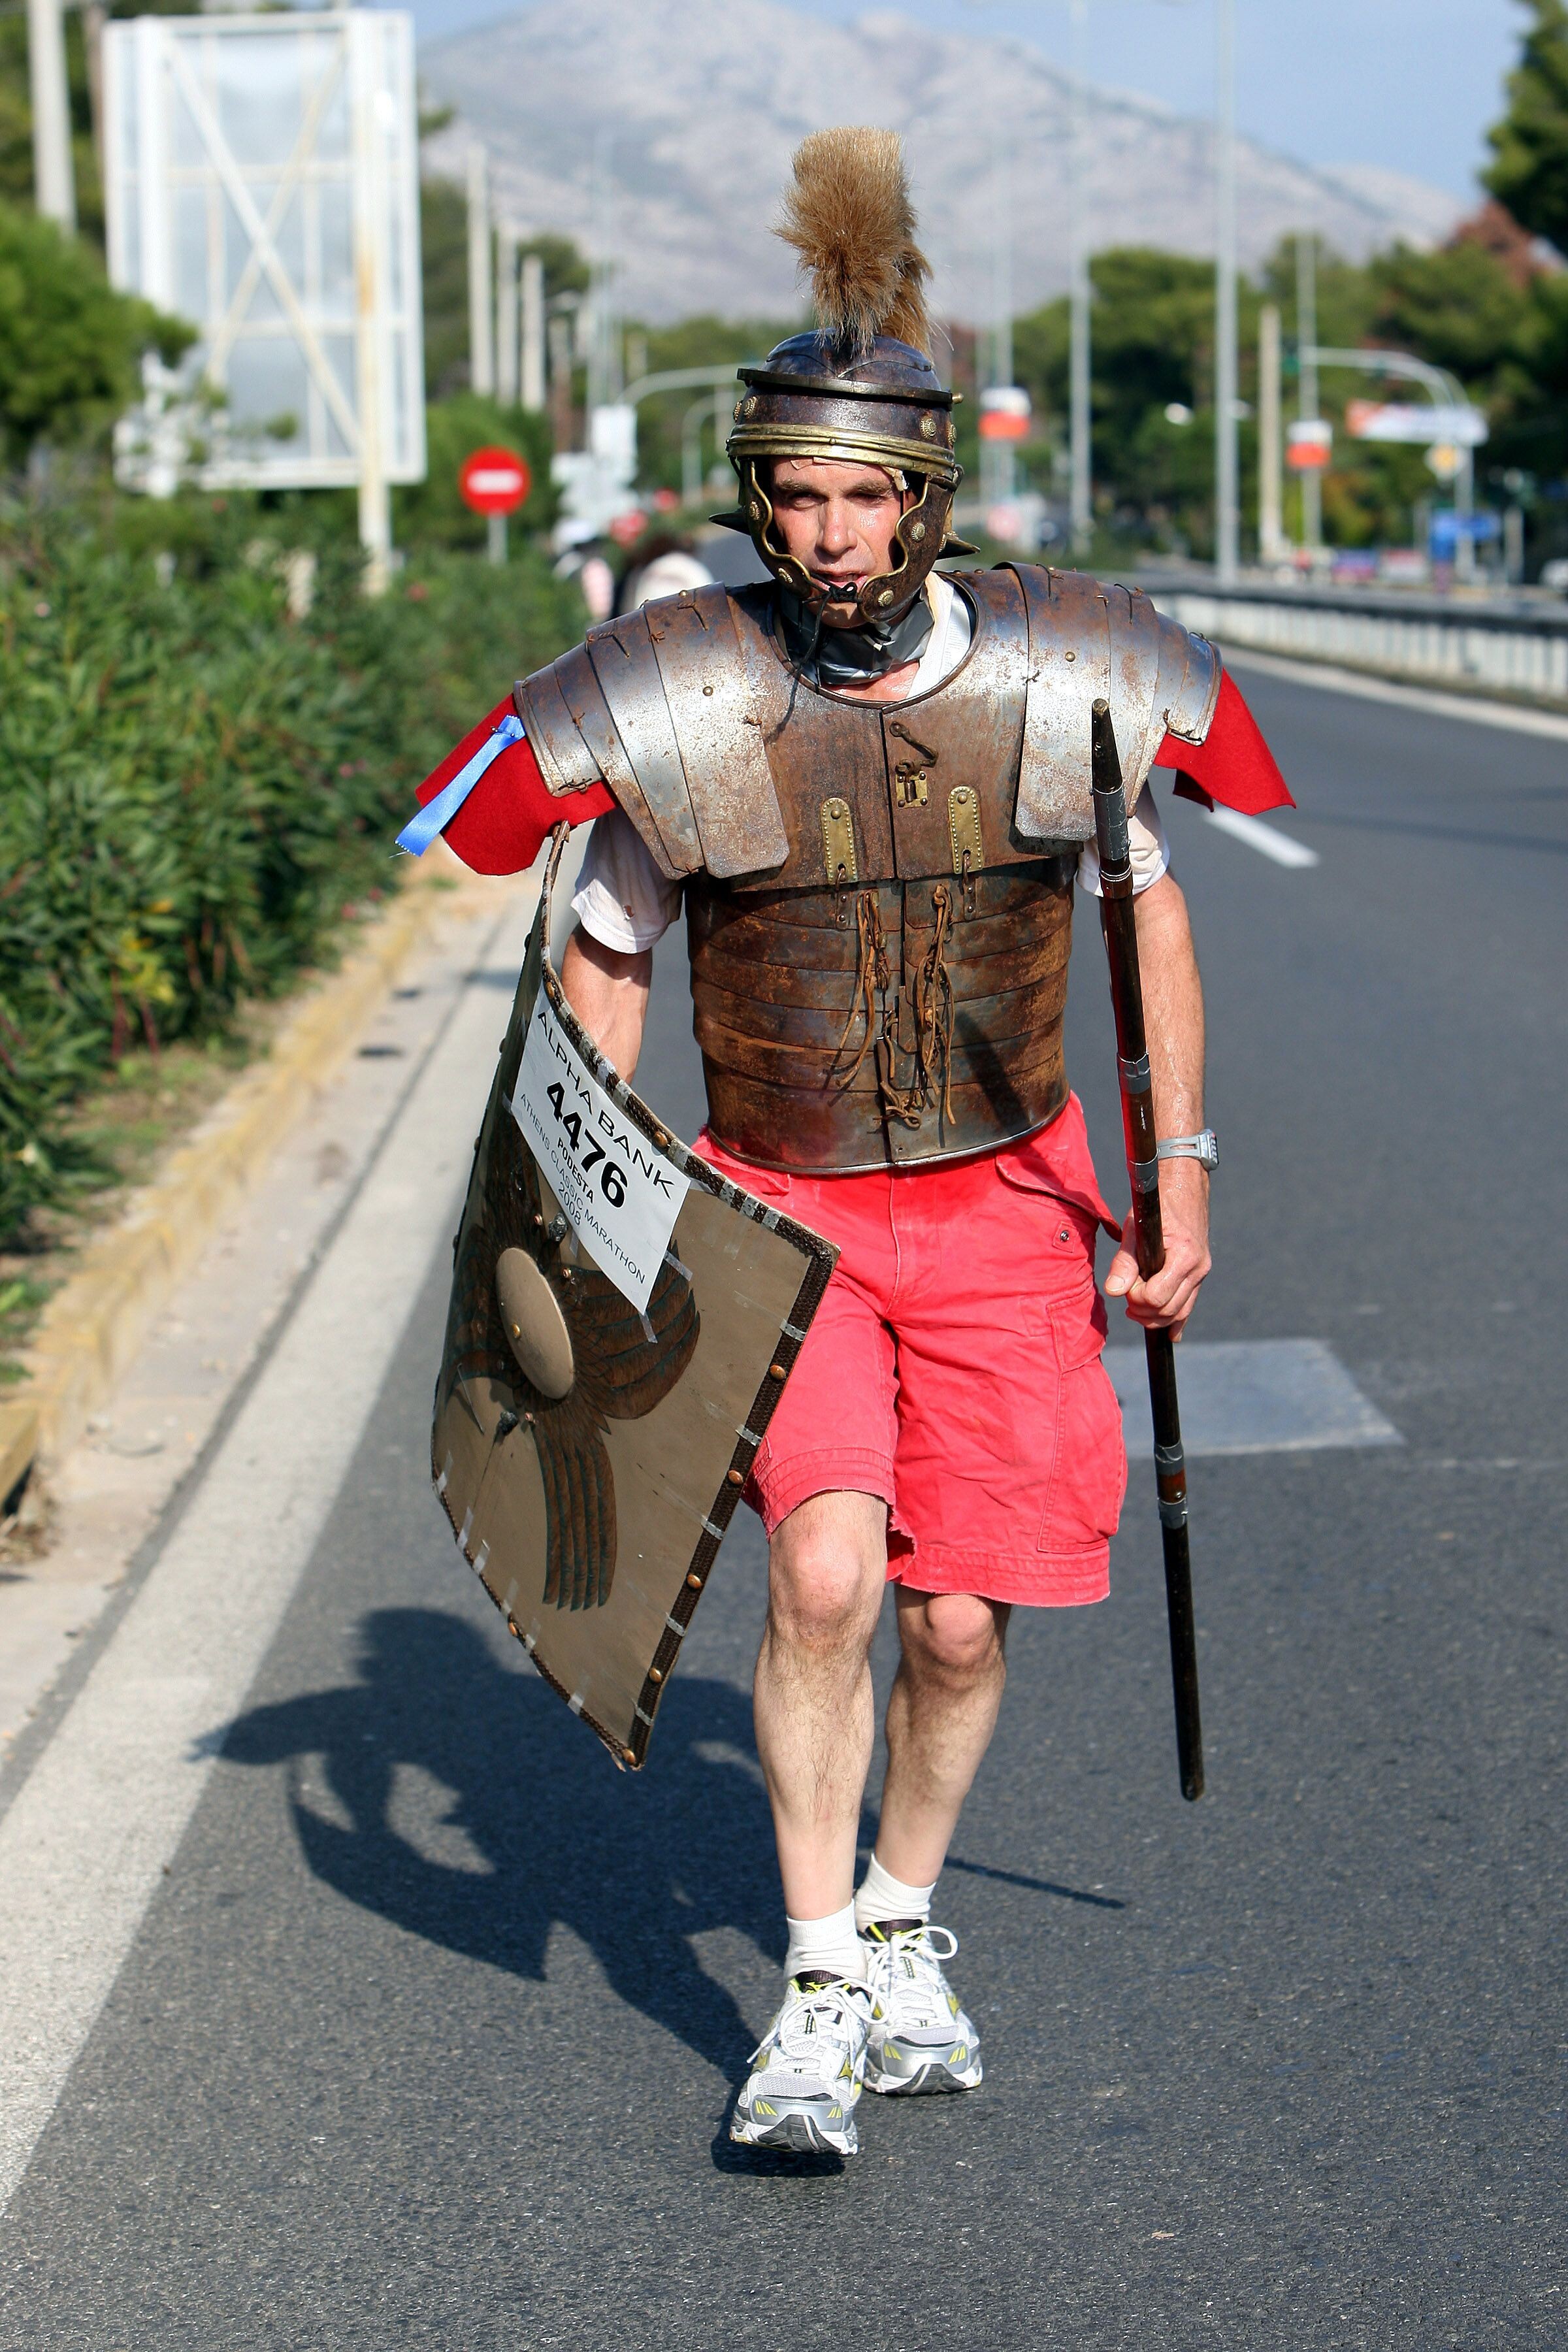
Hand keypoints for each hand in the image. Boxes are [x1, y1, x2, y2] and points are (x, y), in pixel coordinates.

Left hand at [1104, 1161, 1210, 1338]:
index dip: (1135, 1297)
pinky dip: (1176, 1322)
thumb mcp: (1136, 1228)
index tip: (1124, 1285)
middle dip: (1142, 1310)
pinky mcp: (1199, 1275)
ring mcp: (1201, 1273)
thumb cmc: (1158, 1205)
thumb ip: (1124, 1262)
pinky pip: (1189, 1306)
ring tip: (1134, 1305)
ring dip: (1154, 1317)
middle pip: (1168, 1311)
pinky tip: (1170, 1335)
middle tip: (1126, 1296)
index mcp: (1185, 1256)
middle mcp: (1198, 1268)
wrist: (1184, 1186)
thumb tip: (1114, 1292)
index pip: (1157, 1298)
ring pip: (1179, 1313)